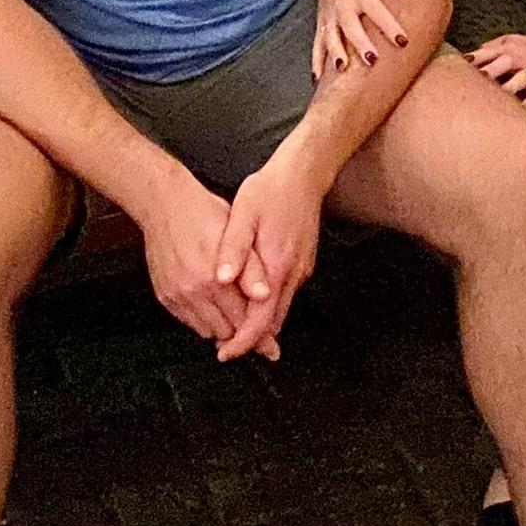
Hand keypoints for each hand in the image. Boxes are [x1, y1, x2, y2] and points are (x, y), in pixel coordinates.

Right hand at [137, 166, 278, 358]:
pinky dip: (203, 319)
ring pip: (207, 331)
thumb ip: (252, 268)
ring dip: (223, 327)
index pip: (244, 320)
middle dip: (242, 332)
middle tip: (254, 330)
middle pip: (227, 331)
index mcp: (216, 278)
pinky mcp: (165, 297)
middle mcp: (194, 292)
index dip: (261, 335)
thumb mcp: (239, 232)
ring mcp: (177, 296)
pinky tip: (211, 304)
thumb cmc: (204, 213)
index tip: (271, 348)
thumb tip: (264, 295)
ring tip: (232, 313)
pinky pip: (188, 322)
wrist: (164, 204)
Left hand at [210, 151, 328, 360]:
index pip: (260, 321)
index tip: (224, 353)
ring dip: (259, 324)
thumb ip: (233, 248)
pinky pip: (285, 295)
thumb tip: (220, 280)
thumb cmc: (272, 190)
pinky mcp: (304, 263)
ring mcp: (301, 269)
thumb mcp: (243, 213)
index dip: (242, 342)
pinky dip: (268, 306)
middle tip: (223, 345)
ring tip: (232, 327)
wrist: (305, 172)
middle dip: (250, 339)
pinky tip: (251, 300)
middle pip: (272, 323)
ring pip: (280, 311)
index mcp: (277, 265)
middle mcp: (293, 274)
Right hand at [310, 0, 412, 78]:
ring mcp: (329, 16)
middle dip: (359, 42)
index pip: (375, 8)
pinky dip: (316, 61)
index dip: (388, 25)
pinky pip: (316, 44)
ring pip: (330, 36)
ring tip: (342, 68)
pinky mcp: (321, 26)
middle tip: (372, 60)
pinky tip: (317, 79)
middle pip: (349, 25)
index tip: (403, 41)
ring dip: (335, 52)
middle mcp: (342, 4)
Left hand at [467, 31, 525, 109]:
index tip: (452, 73)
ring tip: (484, 106)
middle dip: (481, 79)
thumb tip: (469, 55)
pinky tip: (510, 116)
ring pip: (513, 86)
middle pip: (495, 70)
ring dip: (498, 94)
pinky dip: (521, 108)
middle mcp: (518, 61)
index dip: (468, 65)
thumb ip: (490, 47)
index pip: (484, 55)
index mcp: (507, 49)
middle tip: (465, 92)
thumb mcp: (511, 40)